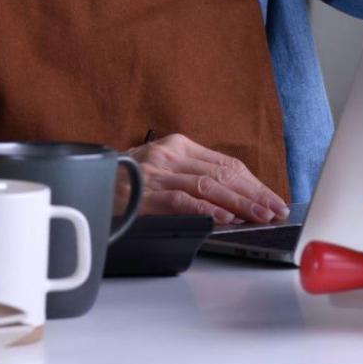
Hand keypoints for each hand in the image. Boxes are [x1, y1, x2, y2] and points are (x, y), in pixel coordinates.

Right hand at [124, 133, 287, 224]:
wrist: (87, 183)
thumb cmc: (127, 181)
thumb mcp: (162, 169)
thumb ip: (193, 176)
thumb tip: (235, 199)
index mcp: (178, 146)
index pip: (227, 163)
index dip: (254, 183)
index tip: (272, 198)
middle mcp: (169, 155)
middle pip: (223, 174)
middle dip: (254, 194)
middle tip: (275, 210)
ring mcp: (157, 174)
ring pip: (208, 186)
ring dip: (239, 203)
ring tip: (259, 216)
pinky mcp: (145, 194)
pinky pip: (182, 200)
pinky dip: (206, 209)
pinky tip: (224, 218)